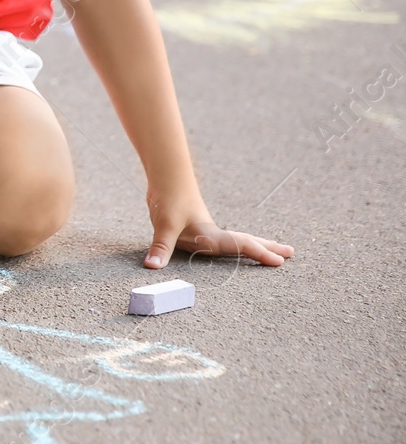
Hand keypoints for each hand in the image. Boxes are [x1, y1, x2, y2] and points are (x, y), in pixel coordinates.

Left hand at [144, 191, 292, 268]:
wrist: (167, 177)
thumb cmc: (168, 199)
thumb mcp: (164, 225)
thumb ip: (160, 246)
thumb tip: (152, 266)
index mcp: (211, 235)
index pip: (240, 245)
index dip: (260, 254)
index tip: (279, 261)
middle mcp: (213, 233)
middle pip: (246, 241)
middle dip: (268, 248)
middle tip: (291, 253)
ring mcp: (207, 230)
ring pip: (237, 239)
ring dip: (256, 244)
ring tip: (276, 247)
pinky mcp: (199, 228)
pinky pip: (225, 239)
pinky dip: (237, 243)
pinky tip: (239, 245)